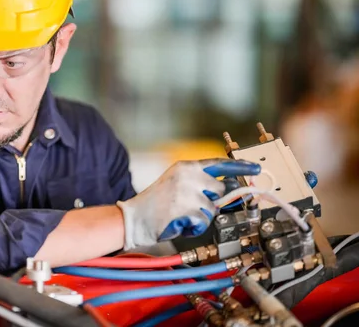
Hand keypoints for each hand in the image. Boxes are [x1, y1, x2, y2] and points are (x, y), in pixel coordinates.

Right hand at [116, 159, 260, 249]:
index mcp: (185, 167)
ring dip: (201, 217)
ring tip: (182, 216)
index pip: (218, 163)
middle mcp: (187, 176)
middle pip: (220, 189)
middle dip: (212, 202)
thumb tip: (229, 191)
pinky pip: (204, 222)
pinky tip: (179, 223)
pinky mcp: (186, 209)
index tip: (257, 169)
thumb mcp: (176, 184)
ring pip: (213, 208)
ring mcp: (187, 192)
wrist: (134, 218)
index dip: (240, 166)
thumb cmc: (156, 203)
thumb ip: (200, 184)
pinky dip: (194, 227)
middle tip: (193, 207)